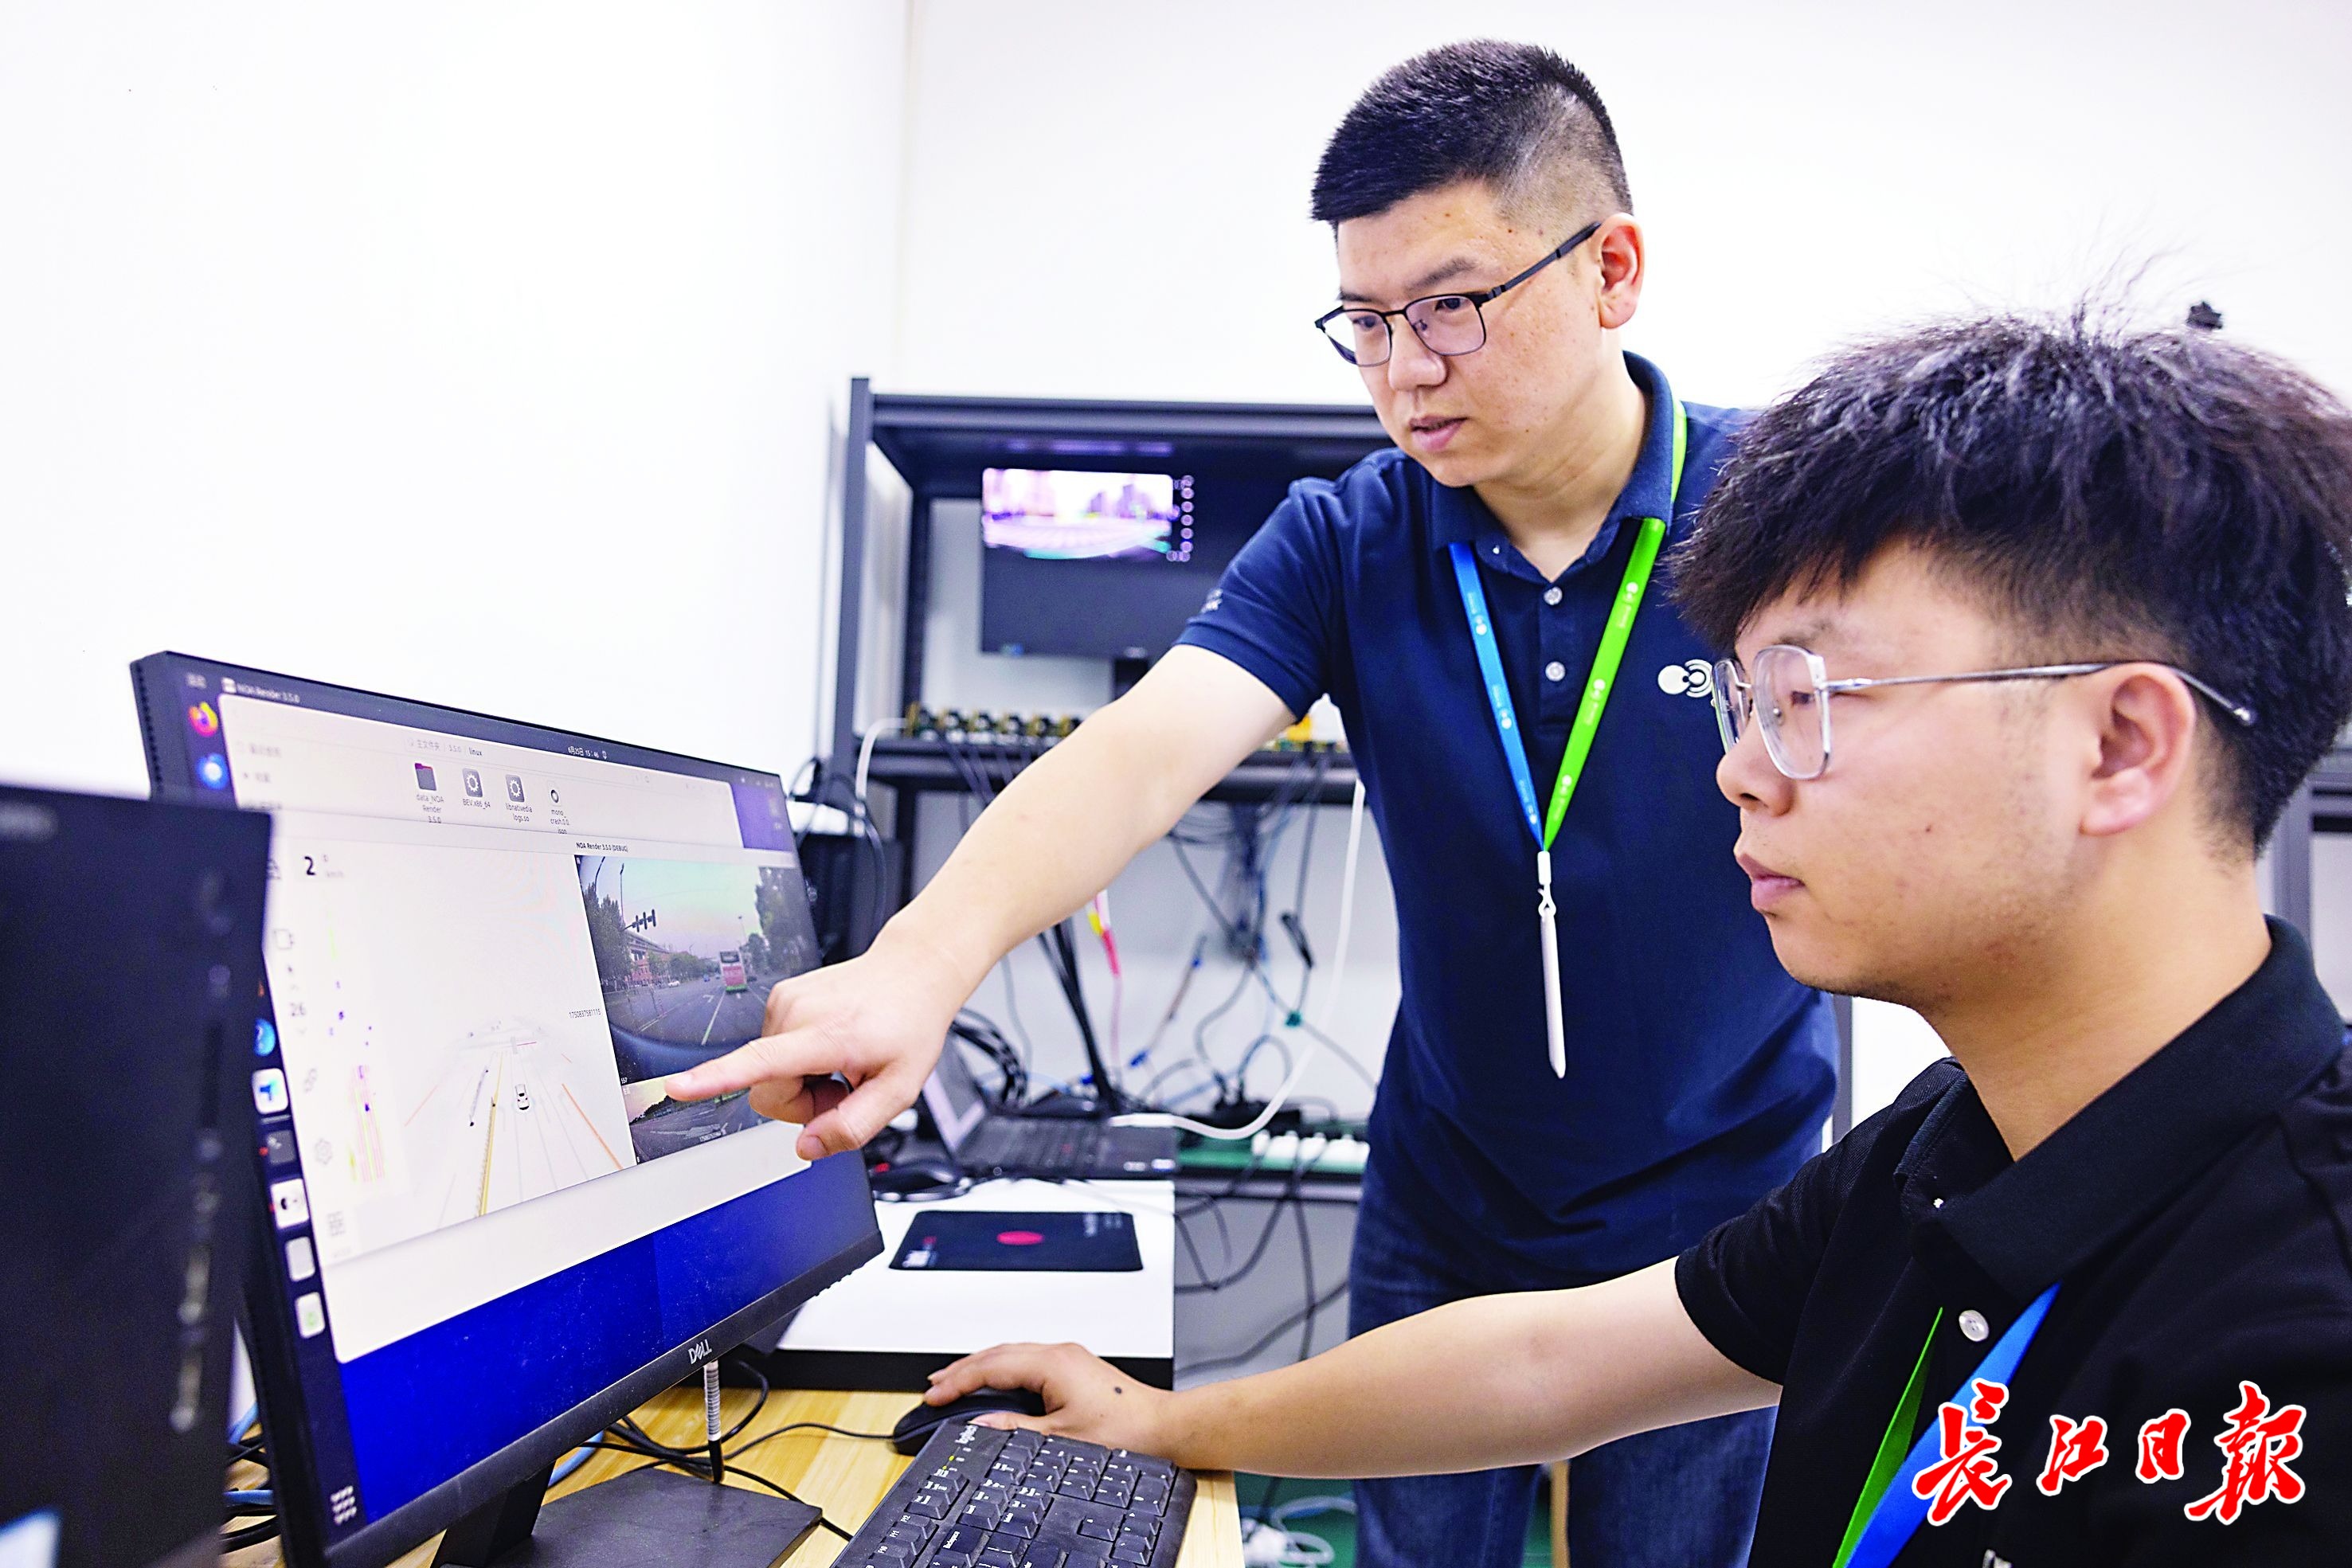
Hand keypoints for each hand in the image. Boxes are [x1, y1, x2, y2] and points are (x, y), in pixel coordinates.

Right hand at [663, 933, 966, 1158]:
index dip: (715, 1080)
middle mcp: (798, 1012)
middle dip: (802, 1104)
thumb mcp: (899, 1090)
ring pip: (769, 1072)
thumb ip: (852, 1127)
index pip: (761, 1062)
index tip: (678, 1086)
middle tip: (844, 1087)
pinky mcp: (782, 998)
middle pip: (767, 1091)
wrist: (913, 973)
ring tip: (842, 1061)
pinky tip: (831, 1046)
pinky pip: (774, 1051)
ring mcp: (786, 1001)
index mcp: (826, 1035)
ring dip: (803, 1081)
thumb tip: (805, 1148)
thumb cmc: (908, 1025)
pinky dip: (800, 1059)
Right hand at [926, 1343, 1177, 1454]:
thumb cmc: (1124, 1430)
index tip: (935, 1396)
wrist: (1163, 1426)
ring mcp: (1068, 1356)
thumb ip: (1015, 1430)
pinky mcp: (1074, 1365)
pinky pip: (1027, 1357)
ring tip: (955, 1380)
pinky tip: (995, 1380)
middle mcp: (1059, 1352)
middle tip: (934, 1386)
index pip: (991, 1367)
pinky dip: (1003, 1368)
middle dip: (962, 1369)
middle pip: (997, 1353)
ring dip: (981, 1365)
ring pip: (1012, 1352)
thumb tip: (980, 1425)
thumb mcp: (1060, 1438)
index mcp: (1052, 1363)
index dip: (958, 1382)